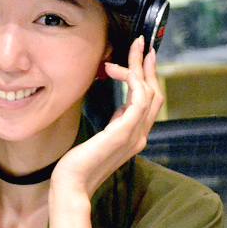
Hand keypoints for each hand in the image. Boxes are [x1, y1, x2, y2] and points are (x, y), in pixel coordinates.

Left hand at [52, 36, 163, 196]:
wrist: (72, 183)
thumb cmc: (80, 163)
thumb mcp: (102, 138)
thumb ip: (116, 124)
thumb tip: (122, 108)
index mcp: (136, 135)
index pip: (148, 101)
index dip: (148, 77)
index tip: (143, 57)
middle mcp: (140, 134)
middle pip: (154, 93)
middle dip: (147, 66)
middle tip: (141, 44)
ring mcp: (135, 134)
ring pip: (148, 92)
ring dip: (140, 67)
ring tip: (131, 49)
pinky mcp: (124, 133)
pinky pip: (138, 100)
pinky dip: (131, 80)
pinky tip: (115, 69)